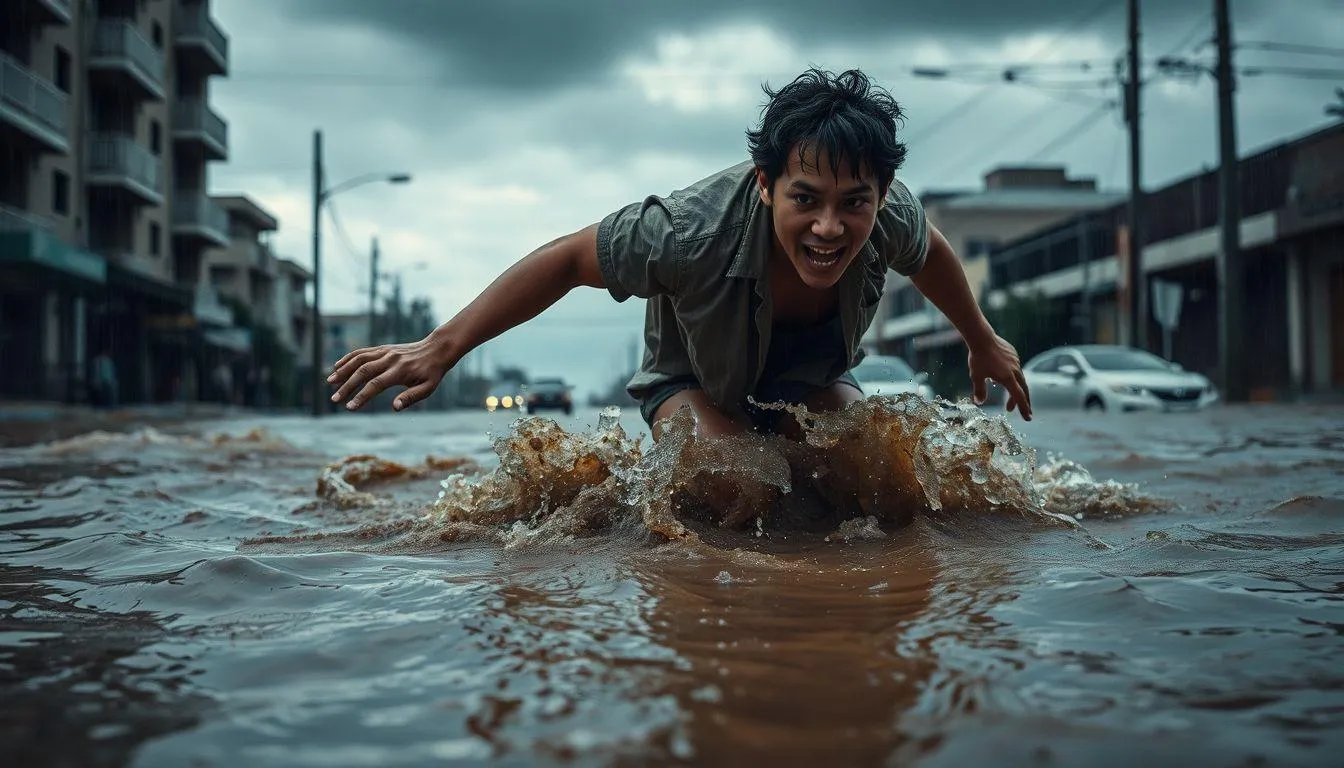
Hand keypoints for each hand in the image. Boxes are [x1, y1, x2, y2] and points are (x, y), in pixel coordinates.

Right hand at [327, 334, 453, 411]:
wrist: (437, 349)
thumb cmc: (432, 372)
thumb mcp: (428, 388)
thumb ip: (411, 397)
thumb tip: (394, 408)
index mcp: (400, 371)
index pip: (376, 384)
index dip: (361, 396)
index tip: (349, 407)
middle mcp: (390, 359)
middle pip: (363, 372)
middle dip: (347, 386)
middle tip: (335, 399)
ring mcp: (385, 352)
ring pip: (359, 359)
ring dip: (343, 370)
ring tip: (330, 382)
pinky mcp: (383, 349)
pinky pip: (362, 352)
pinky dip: (348, 358)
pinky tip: (337, 367)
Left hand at [967, 334, 1031, 420]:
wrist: (982, 338)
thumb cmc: (978, 358)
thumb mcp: (976, 376)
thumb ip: (979, 390)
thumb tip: (979, 402)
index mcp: (1007, 378)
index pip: (1019, 397)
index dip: (1024, 408)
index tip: (1028, 418)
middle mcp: (1015, 370)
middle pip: (1023, 389)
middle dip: (1024, 402)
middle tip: (1024, 411)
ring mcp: (1016, 362)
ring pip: (1020, 379)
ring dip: (1017, 390)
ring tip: (1010, 399)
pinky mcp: (1014, 354)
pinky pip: (1016, 368)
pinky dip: (1013, 377)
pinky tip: (1005, 378)